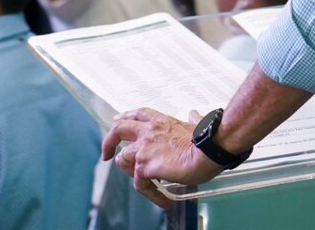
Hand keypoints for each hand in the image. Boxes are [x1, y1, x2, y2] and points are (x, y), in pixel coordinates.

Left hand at [102, 108, 222, 209]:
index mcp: (160, 120)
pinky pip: (139, 184)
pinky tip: (162, 201)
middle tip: (106, 154)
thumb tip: (195, 114)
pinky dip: (149, 194)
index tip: (118, 121)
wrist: (208, 150)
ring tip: (142, 183)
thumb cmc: (206, 139)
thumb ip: (193, 120)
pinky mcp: (145, 166)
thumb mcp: (196, 124)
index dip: (125, 118)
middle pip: (118, 130)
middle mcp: (147, 131)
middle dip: (109, 141)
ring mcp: (143, 148)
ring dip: (128, 172)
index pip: (137, 115)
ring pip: (121, 159)